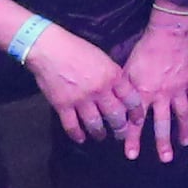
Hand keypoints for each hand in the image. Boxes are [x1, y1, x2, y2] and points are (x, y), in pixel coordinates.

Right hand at [25, 23, 134, 145]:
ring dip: (100, 133)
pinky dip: (77, 134)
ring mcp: (81, 100)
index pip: (131, 98)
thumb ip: (111, 75)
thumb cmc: (77, 49)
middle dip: (120, 128)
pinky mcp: (63, 106)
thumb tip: (119, 90)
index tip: (138, 120)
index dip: (136, 112)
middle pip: (115, 116)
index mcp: (112, 76)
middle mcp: (99, 90)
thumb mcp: (102, 58)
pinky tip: (81, 138)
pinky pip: (72, 126)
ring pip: (95, 124)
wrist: (50, 49)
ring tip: (101, 136)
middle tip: (121, 134)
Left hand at [120, 15, 187, 158]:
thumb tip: (116, 107)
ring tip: (185, 143)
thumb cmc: (143, 51)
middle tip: (166, 159)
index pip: (136, 122)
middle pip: (163, 124)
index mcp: (144, 94)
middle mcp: (162, 96)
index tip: (132, 155)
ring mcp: (178, 90)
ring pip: (182, 114)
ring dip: (184, 130)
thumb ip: (123, 91)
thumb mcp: (126, 70)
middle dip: (163, 143)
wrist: (168, 35)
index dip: (133, 139)